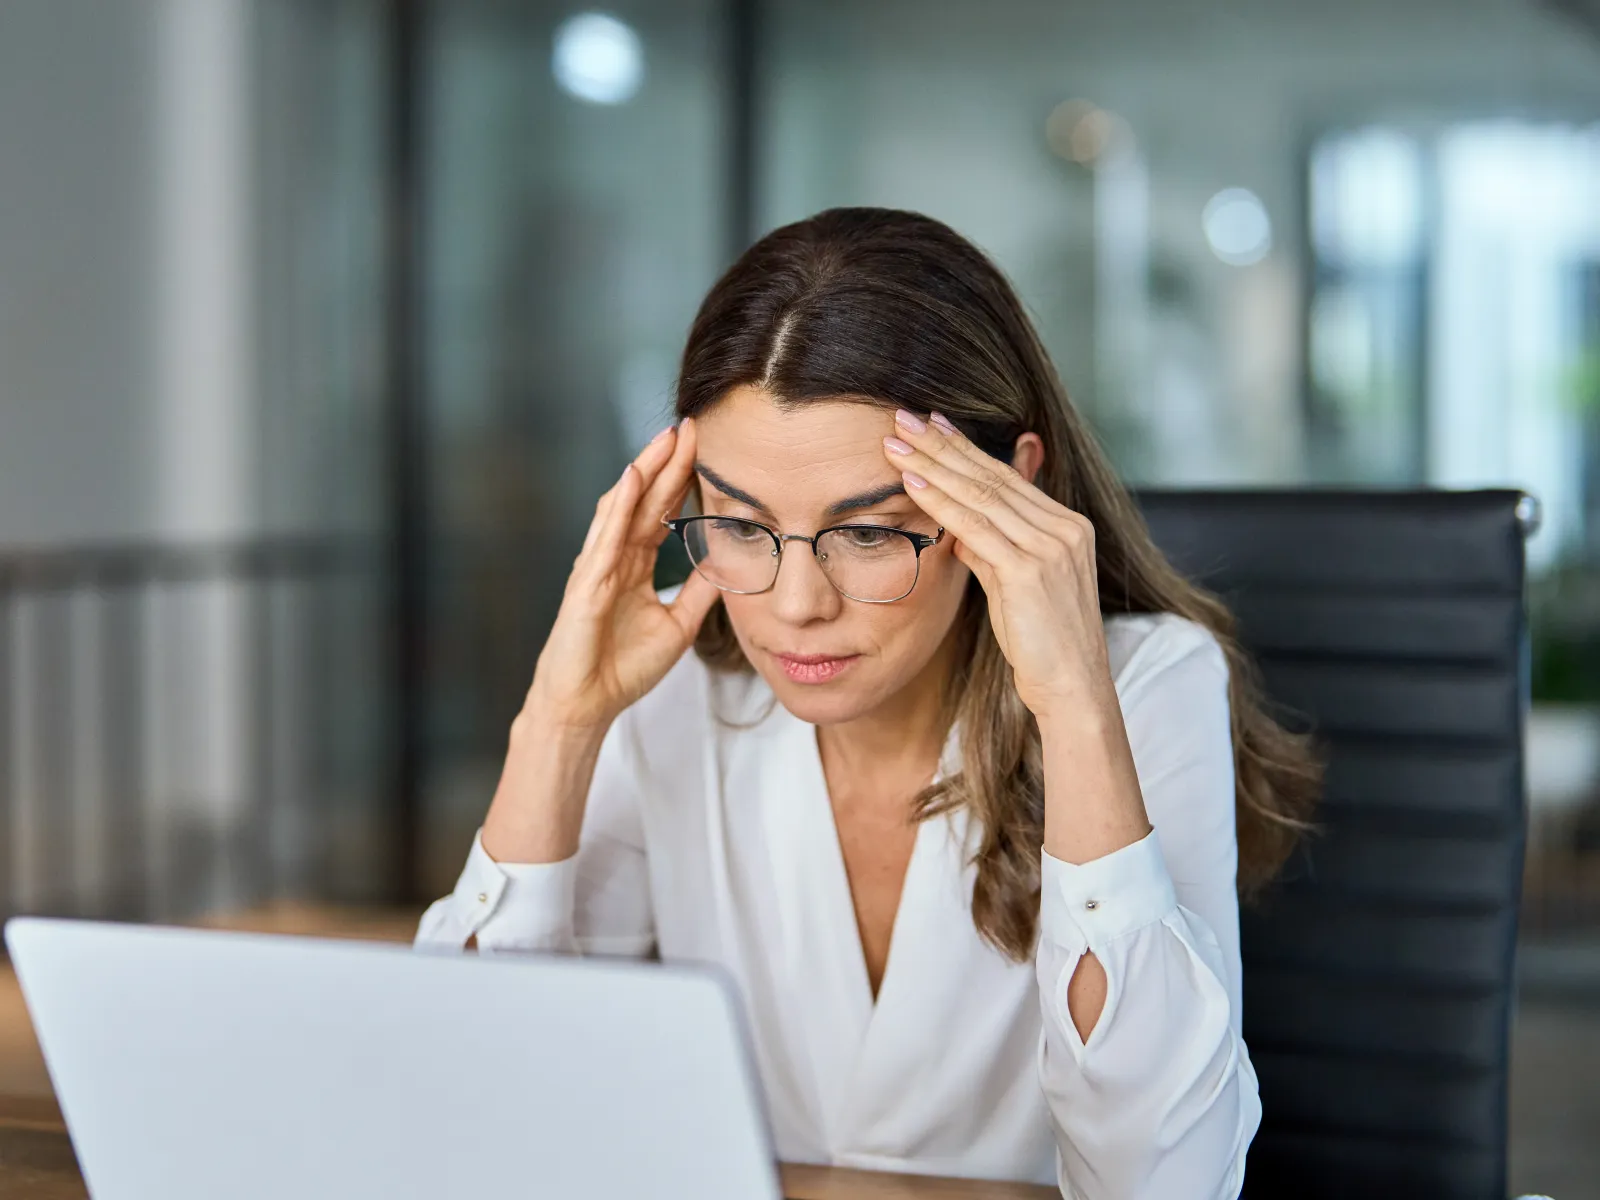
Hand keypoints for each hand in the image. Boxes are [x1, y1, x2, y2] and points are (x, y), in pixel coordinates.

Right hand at [526, 418, 720, 733]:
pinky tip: (634, 477)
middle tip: (689, 425)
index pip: (660, 512)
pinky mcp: (586, 583)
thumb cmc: (622, 669)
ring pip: (623, 507)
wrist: (587, 704)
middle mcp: (614, 558)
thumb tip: (730, 565)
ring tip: (665, 438)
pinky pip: (605, 536)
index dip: (681, 480)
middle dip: (666, 462)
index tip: (704, 448)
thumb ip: (700, 593)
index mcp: (633, 566)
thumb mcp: (678, 625)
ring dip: (644, 470)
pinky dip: (620, 505)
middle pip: (644, 500)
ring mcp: (597, 566)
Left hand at [881, 409, 1113, 725]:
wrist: (1073, 688)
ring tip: (896, 441)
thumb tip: (958, 530)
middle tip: (903, 416)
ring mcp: (1050, 546)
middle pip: (992, 475)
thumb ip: (992, 552)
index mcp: (1067, 526)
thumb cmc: (1042, 644)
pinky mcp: (1030, 569)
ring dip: (933, 464)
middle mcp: (1064, 528)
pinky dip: (940, 501)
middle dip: (943, 444)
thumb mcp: (1016, 588)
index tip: (931, 425)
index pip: (1007, 477)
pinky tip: (912, 482)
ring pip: (981, 494)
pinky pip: (975, 526)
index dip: (965, 449)